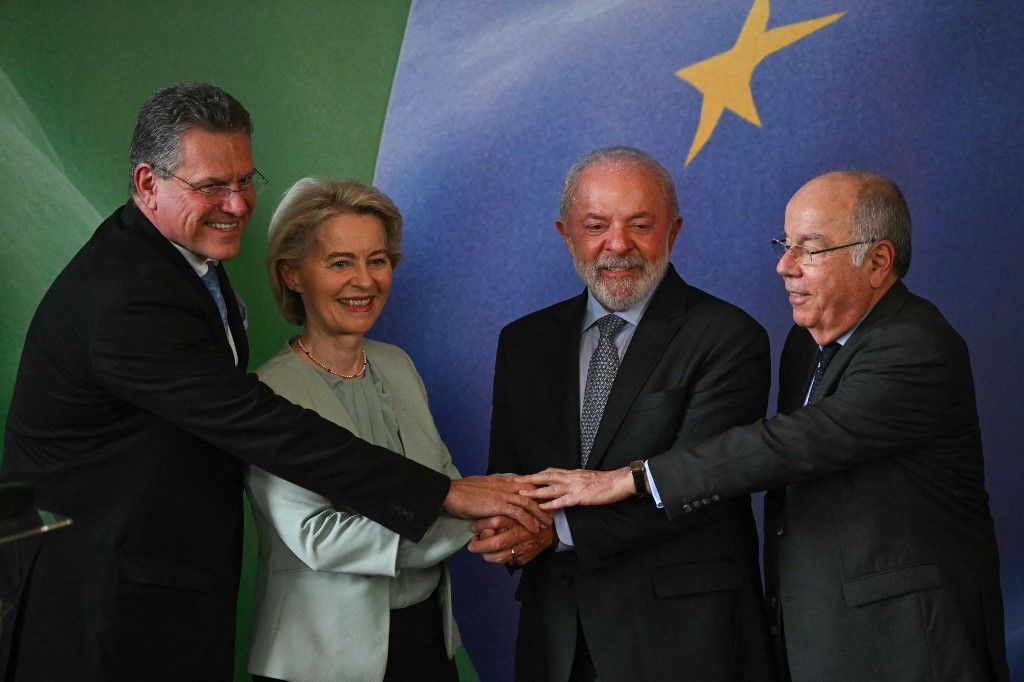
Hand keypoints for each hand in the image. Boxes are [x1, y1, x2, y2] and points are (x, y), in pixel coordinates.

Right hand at [443, 475, 550, 531]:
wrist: (450, 493)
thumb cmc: (461, 492)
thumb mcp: (480, 487)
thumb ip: (491, 489)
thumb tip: (495, 494)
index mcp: (500, 480)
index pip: (524, 484)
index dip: (536, 492)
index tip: (544, 500)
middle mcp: (504, 485)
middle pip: (530, 492)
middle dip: (543, 503)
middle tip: (552, 513)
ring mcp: (502, 494)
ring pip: (528, 502)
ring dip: (539, 513)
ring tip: (547, 523)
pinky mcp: (498, 504)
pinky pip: (518, 512)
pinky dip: (528, 520)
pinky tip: (534, 528)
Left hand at [468, 515, 554, 565]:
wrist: (550, 531)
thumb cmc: (528, 517)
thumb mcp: (515, 510)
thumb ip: (499, 514)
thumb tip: (479, 525)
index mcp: (518, 518)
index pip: (497, 521)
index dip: (482, 525)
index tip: (473, 526)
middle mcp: (521, 534)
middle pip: (496, 542)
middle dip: (480, 545)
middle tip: (471, 545)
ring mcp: (523, 548)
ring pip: (499, 556)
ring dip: (486, 555)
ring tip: (480, 551)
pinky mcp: (524, 558)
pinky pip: (507, 561)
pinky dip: (498, 558)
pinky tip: (493, 554)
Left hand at [514, 466, 633, 509]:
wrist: (619, 482)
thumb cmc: (604, 482)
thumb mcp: (586, 478)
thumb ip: (574, 480)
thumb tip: (563, 483)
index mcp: (571, 473)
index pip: (549, 471)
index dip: (535, 474)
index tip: (522, 476)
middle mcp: (570, 477)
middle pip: (545, 477)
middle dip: (529, 479)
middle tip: (514, 482)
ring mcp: (575, 487)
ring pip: (550, 488)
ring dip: (535, 491)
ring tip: (521, 494)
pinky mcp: (581, 497)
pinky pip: (563, 500)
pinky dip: (551, 503)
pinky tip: (541, 506)